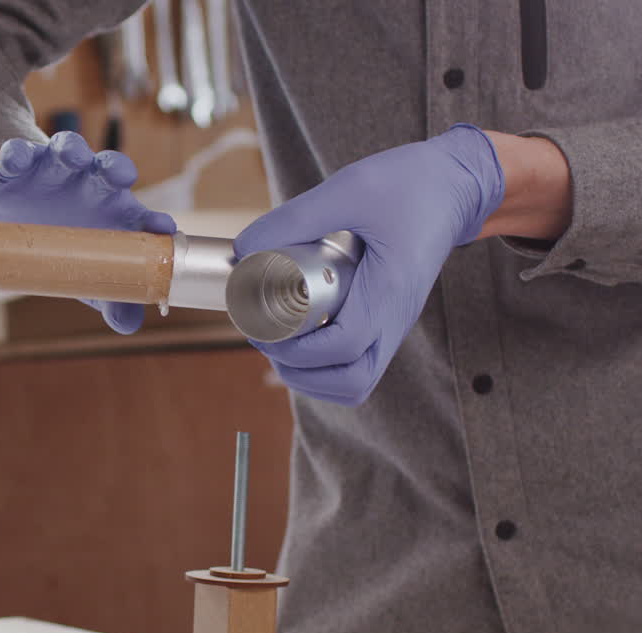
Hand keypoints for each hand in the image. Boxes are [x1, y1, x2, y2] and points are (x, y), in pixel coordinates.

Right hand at [0, 131, 174, 333]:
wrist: (20, 223)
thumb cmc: (67, 249)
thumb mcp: (88, 276)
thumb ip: (113, 300)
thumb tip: (128, 325)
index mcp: (116, 213)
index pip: (141, 213)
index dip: (153, 219)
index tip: (162, 228)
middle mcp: (91, 183)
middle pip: (110, 168)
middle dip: (116, 168)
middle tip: (118, 176)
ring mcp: (56, 169)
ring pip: (68, 149)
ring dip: (71, 149)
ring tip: (70, 157)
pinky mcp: (20, 165)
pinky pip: (19, 152)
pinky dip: (17, 153)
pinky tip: (15, 161)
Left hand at [234, 124, 505, 405]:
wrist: (456, 186)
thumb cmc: (408, 185)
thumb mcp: (348, 188)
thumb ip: (294, 219)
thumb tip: (242, 251)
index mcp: (389, 289)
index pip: (345, 347)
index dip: (297, 349)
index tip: (262, 326)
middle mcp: (397, 317)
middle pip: (353, 382)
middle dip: (301, 373)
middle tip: (268, 339)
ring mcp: (394, 323)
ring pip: (357, 382)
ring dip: (313, 377)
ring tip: (281, 344)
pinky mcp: (388, 321)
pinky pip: (360, 366)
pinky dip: (327, 367)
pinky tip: (301, 337)